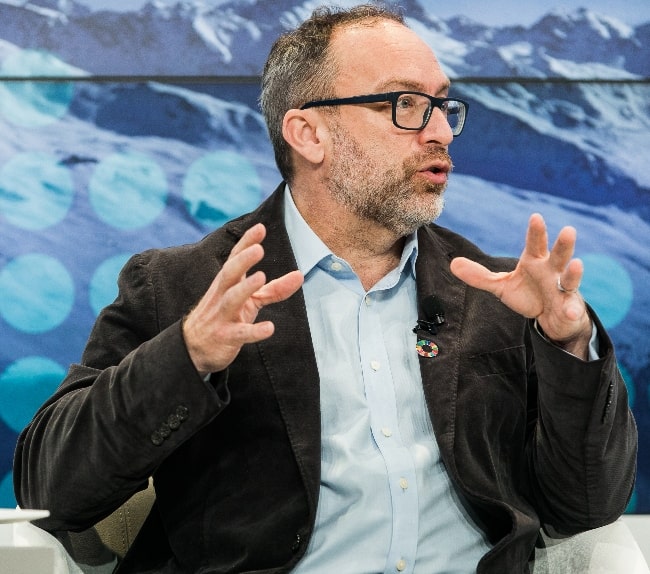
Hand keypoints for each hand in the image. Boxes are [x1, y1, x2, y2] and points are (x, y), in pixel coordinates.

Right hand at [183, 223, 303, 375]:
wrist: (194, 349)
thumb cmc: (226, 317)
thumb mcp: (250, 301)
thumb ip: (274, 289)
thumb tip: (300, 275)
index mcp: (228, 283)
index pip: (235, 258)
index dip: (246, 243)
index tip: (260, 228)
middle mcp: (222, 295)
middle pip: (229, 273)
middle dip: (242, 260)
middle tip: (258, 249)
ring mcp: (222, 316)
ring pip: (231, 299)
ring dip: (245, 288)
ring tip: (261, 276)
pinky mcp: (225, 337)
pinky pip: (240, 334)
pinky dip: (254, 331)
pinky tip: (269, 328)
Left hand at [449, 213, 592, 358]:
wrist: (551, 317)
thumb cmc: (528, 294)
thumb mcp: (501, 286)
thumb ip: (480, 276)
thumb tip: (453, 263)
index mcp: (535, 262)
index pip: (535, 244)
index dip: (536, 231)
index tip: (536, 217)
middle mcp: (552, 271)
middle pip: (558, 255)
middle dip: (564, 244)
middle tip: (568, 230)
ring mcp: (563, 289)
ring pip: (570, 277)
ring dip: (574, 272)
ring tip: (577, 264)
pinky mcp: (570, 308)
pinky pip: (572, 309)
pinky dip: (572, 311)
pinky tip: (570, 313)